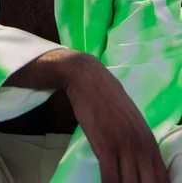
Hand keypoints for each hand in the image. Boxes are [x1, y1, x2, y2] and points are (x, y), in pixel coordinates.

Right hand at [64, 54, 168, 182]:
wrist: (89, 79)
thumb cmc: (107, 98)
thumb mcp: (132, 121)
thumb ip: (139, 143)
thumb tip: (141, 164)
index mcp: (150, 141)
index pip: (162, 179)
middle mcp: (141, 146)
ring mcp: (124, 147)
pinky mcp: (106, 146)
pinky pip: (110, 179)